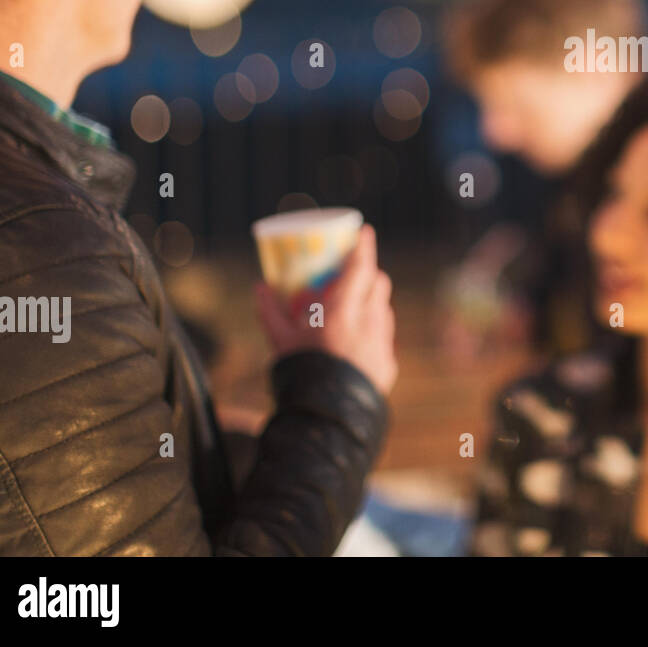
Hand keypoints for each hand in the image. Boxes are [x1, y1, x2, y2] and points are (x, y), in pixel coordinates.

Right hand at [255, 224, 397, 397]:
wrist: (328, 415)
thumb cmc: (301, 372)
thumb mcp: (280, 341)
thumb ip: (270, 312)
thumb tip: (259, 287)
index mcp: (344, 311)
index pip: (361, 268)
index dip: (364, 246)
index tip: (365, 230)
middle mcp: (369, 322)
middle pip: (378, 283)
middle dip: (368, 273)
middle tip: (353, 272)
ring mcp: (382, 342)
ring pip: (383, 309)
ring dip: (371, 302)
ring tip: (352, 306)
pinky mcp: (388, 362)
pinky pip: (384, 336)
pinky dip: (373, 330)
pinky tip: (357, 340)